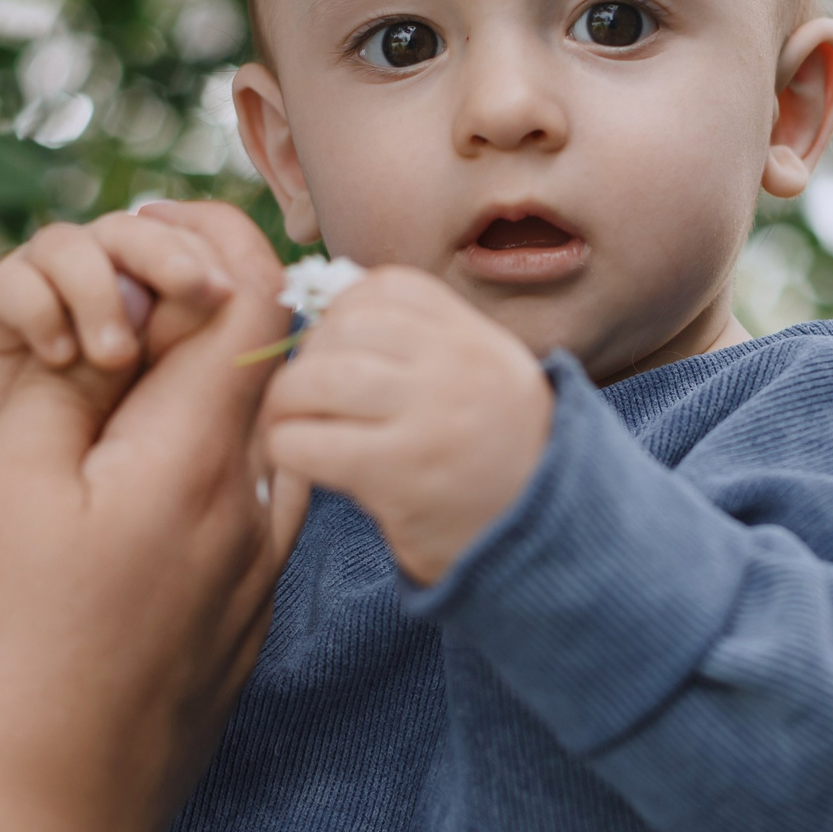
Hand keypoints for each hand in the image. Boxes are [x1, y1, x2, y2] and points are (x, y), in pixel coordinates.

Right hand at [0, 201, 308, 824]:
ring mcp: (255, 589)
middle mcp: (257, 520)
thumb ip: (71, 381)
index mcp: (203, 463)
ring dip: (199, 404)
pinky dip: (199, 480)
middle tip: (105, 316)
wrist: (17, 825)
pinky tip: (123, 505)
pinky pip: (244, 526)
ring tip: (106, 407)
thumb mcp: (3, 480)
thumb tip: (116, 320)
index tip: (139, 241)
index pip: (257, 299)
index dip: (207, 245)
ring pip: (257, 451)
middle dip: (194, 319)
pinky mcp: (236, 641)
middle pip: (264, 370)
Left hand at [260, 266, 552, 585]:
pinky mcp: (398, 473)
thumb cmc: (494, 464)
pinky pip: (306, 441)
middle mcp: (458, 366)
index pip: (385, 288)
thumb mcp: (485, 382)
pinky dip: (286, 448)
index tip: (336, 352)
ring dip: (286, 402)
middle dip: (308, 358)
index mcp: (476, 339)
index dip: (342, 314)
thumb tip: (328, 314)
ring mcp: (430, 417)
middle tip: (303, 397)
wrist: (545, 543)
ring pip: (319, 378)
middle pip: (345, 327)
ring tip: (293, 427)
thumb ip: (427, 345)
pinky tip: (302, 465)